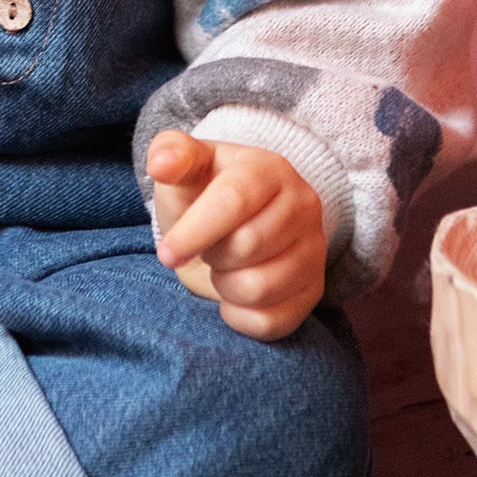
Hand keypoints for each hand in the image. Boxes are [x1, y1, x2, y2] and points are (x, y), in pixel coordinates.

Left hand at [145, 132, 326, 339]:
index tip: (166, 253)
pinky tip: (235, 294)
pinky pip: (272, 322)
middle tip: (207, 247)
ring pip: (259, 288)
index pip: (234, 200)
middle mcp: (302, 205)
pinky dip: (240, 316)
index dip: (195, 231)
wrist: (233, 223)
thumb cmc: (203, 193)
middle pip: (246, 247)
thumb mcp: (186, 168)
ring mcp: (314, 249)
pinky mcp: (313, 290)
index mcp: (269, 168)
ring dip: (225, 286)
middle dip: (211, 254)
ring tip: (224, 266)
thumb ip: (170, 154)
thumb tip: (161, 163)